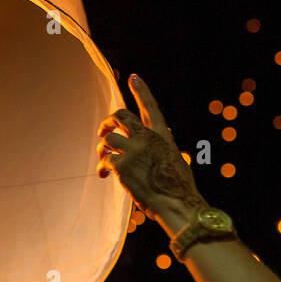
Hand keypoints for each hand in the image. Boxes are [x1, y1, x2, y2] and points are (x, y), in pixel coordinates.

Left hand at [96, 74, 204, 225]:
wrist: (177, 204)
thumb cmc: (178, 188)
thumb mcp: (177, 159)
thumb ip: (166, 144)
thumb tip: (168, 130)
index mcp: (163, 136)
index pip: (151, 108)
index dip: (142, 91)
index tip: (133, 77)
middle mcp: (148, 138)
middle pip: (121, 115)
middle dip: (109, 120)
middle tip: (103, 130)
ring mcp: (133, 150)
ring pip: (108, 138)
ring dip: (102, 148)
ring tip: (103, 158)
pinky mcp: (121, 165)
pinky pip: (105, 160)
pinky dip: (102, 167)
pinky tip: (103, 175)